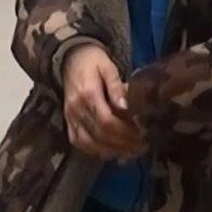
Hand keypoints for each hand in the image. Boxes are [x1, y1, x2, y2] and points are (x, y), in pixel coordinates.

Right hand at [62, 44, 145, 160]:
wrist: (71, 59)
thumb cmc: (93, 61)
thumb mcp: (108, 67)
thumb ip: (116, 86)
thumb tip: (126, 106)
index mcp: (88, 94)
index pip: (107, 121)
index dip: (126, 132)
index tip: (143, 135)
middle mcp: (77, 109)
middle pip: (100, 135)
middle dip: (124, 144)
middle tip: (143, 146)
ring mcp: (70, 118)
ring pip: (89, 144)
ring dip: (112, 151)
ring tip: (132, 152)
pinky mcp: (68, 123)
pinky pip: (80, 143)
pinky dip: (96, 151)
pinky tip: (113, 152)